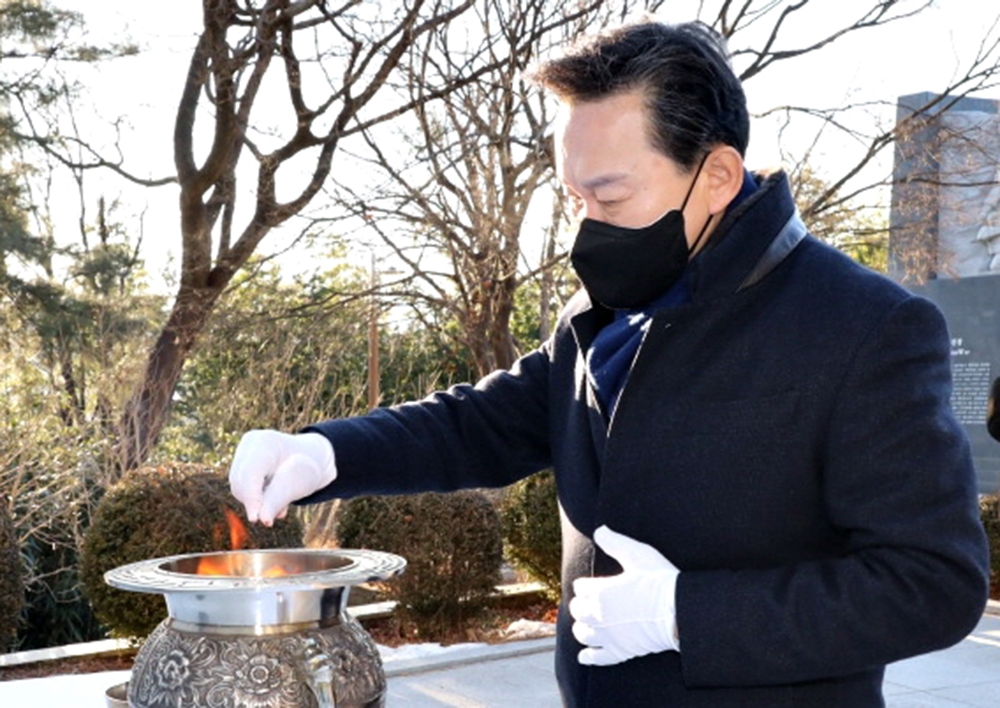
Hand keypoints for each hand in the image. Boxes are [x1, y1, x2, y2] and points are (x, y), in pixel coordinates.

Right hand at [229, 430, 336, 525]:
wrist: (310, 458)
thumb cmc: (306, 468)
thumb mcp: (298, 483)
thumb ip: (278, 500)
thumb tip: (263, 520)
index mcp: (266, 442)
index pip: (250, 473)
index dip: (251, 497)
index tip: (255, 519)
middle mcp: (250, 444)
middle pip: (240, 481)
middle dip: (255, 502)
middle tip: (279, 513)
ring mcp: (243, 452)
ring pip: (238, 487)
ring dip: (256, 503)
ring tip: (282, 506)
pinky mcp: (241, 463)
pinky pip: (241, 487)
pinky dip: (256, 498)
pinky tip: (274, 498)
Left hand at [570, 525, 679, 666]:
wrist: (680, 611)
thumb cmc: (660, 581)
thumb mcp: (638, 554)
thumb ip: (615, 542)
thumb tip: (599, 530)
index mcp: (600, 591)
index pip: (581, 588)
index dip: (585, 585)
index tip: (590, 585)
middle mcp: (599, 615)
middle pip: (578, 610)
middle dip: (581, 605)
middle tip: (587, 603)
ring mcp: (608, 636)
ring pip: (583, 633)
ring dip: (582, 628)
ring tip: (586, 625)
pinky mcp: (620, 652)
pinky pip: (597, 658)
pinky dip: (588, 657)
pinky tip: (584, 656)